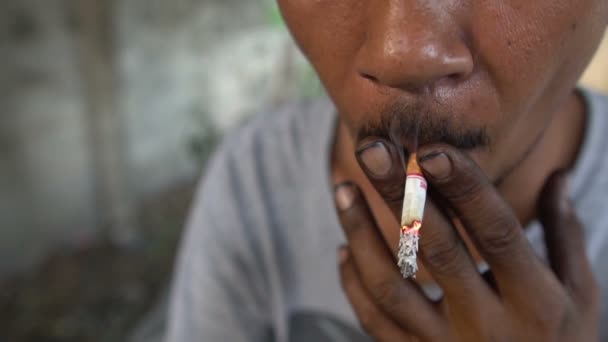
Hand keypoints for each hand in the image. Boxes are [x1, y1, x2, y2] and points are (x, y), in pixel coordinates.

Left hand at [334, 142, 599, 340]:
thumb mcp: (579, 294)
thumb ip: (564, 235)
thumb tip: (556, 175)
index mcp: (534, 301)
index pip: (496, 233)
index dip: (466, 189)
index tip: (432, 150)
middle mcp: (487, 325)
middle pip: (436, 248)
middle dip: (402, 194)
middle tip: (372, 150)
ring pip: (390, 286)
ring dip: (361, 233)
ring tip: (343, 189)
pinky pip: (374, 320)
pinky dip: (353, 283)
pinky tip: (344, 249)